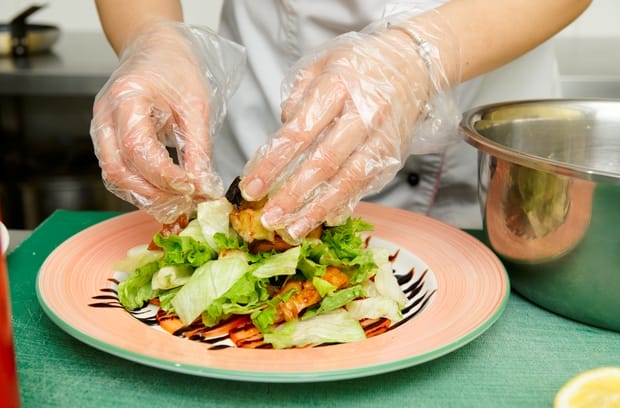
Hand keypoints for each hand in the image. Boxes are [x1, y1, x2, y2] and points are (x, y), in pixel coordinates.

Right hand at [91, 21, 244, 222]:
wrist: (155, 50)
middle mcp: (105, 116)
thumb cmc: (175, 69)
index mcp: (126, 97)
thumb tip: (203, 186)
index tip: (192, 188)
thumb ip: (198, 148)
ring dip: (146, 197)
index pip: (138, 148)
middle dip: (154, 194)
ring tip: (178, 204)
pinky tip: (165, 194)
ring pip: (115, 177)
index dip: (165, 175)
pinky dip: (141, 189)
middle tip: (186, 204)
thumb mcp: (196, 105)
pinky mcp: (107, 140)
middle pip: (118, 170)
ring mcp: (101, 129)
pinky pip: (118, 172)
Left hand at [240, 9, 460, 241]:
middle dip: (292, 195)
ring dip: (318, 209)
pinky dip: (344, 204)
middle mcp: (364, 114)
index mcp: (338, 87)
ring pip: (348, 181)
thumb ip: (297, 97)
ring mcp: (382, 138)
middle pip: (323, 163)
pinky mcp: (393, 155)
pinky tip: (324, 219)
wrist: (413, 63)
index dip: (272, 164)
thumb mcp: (322, 64)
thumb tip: (283, 132)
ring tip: (293, 230)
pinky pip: (366, 186)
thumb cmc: (360, 64)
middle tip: (269, 217)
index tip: (251, 187)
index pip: (298, 133)